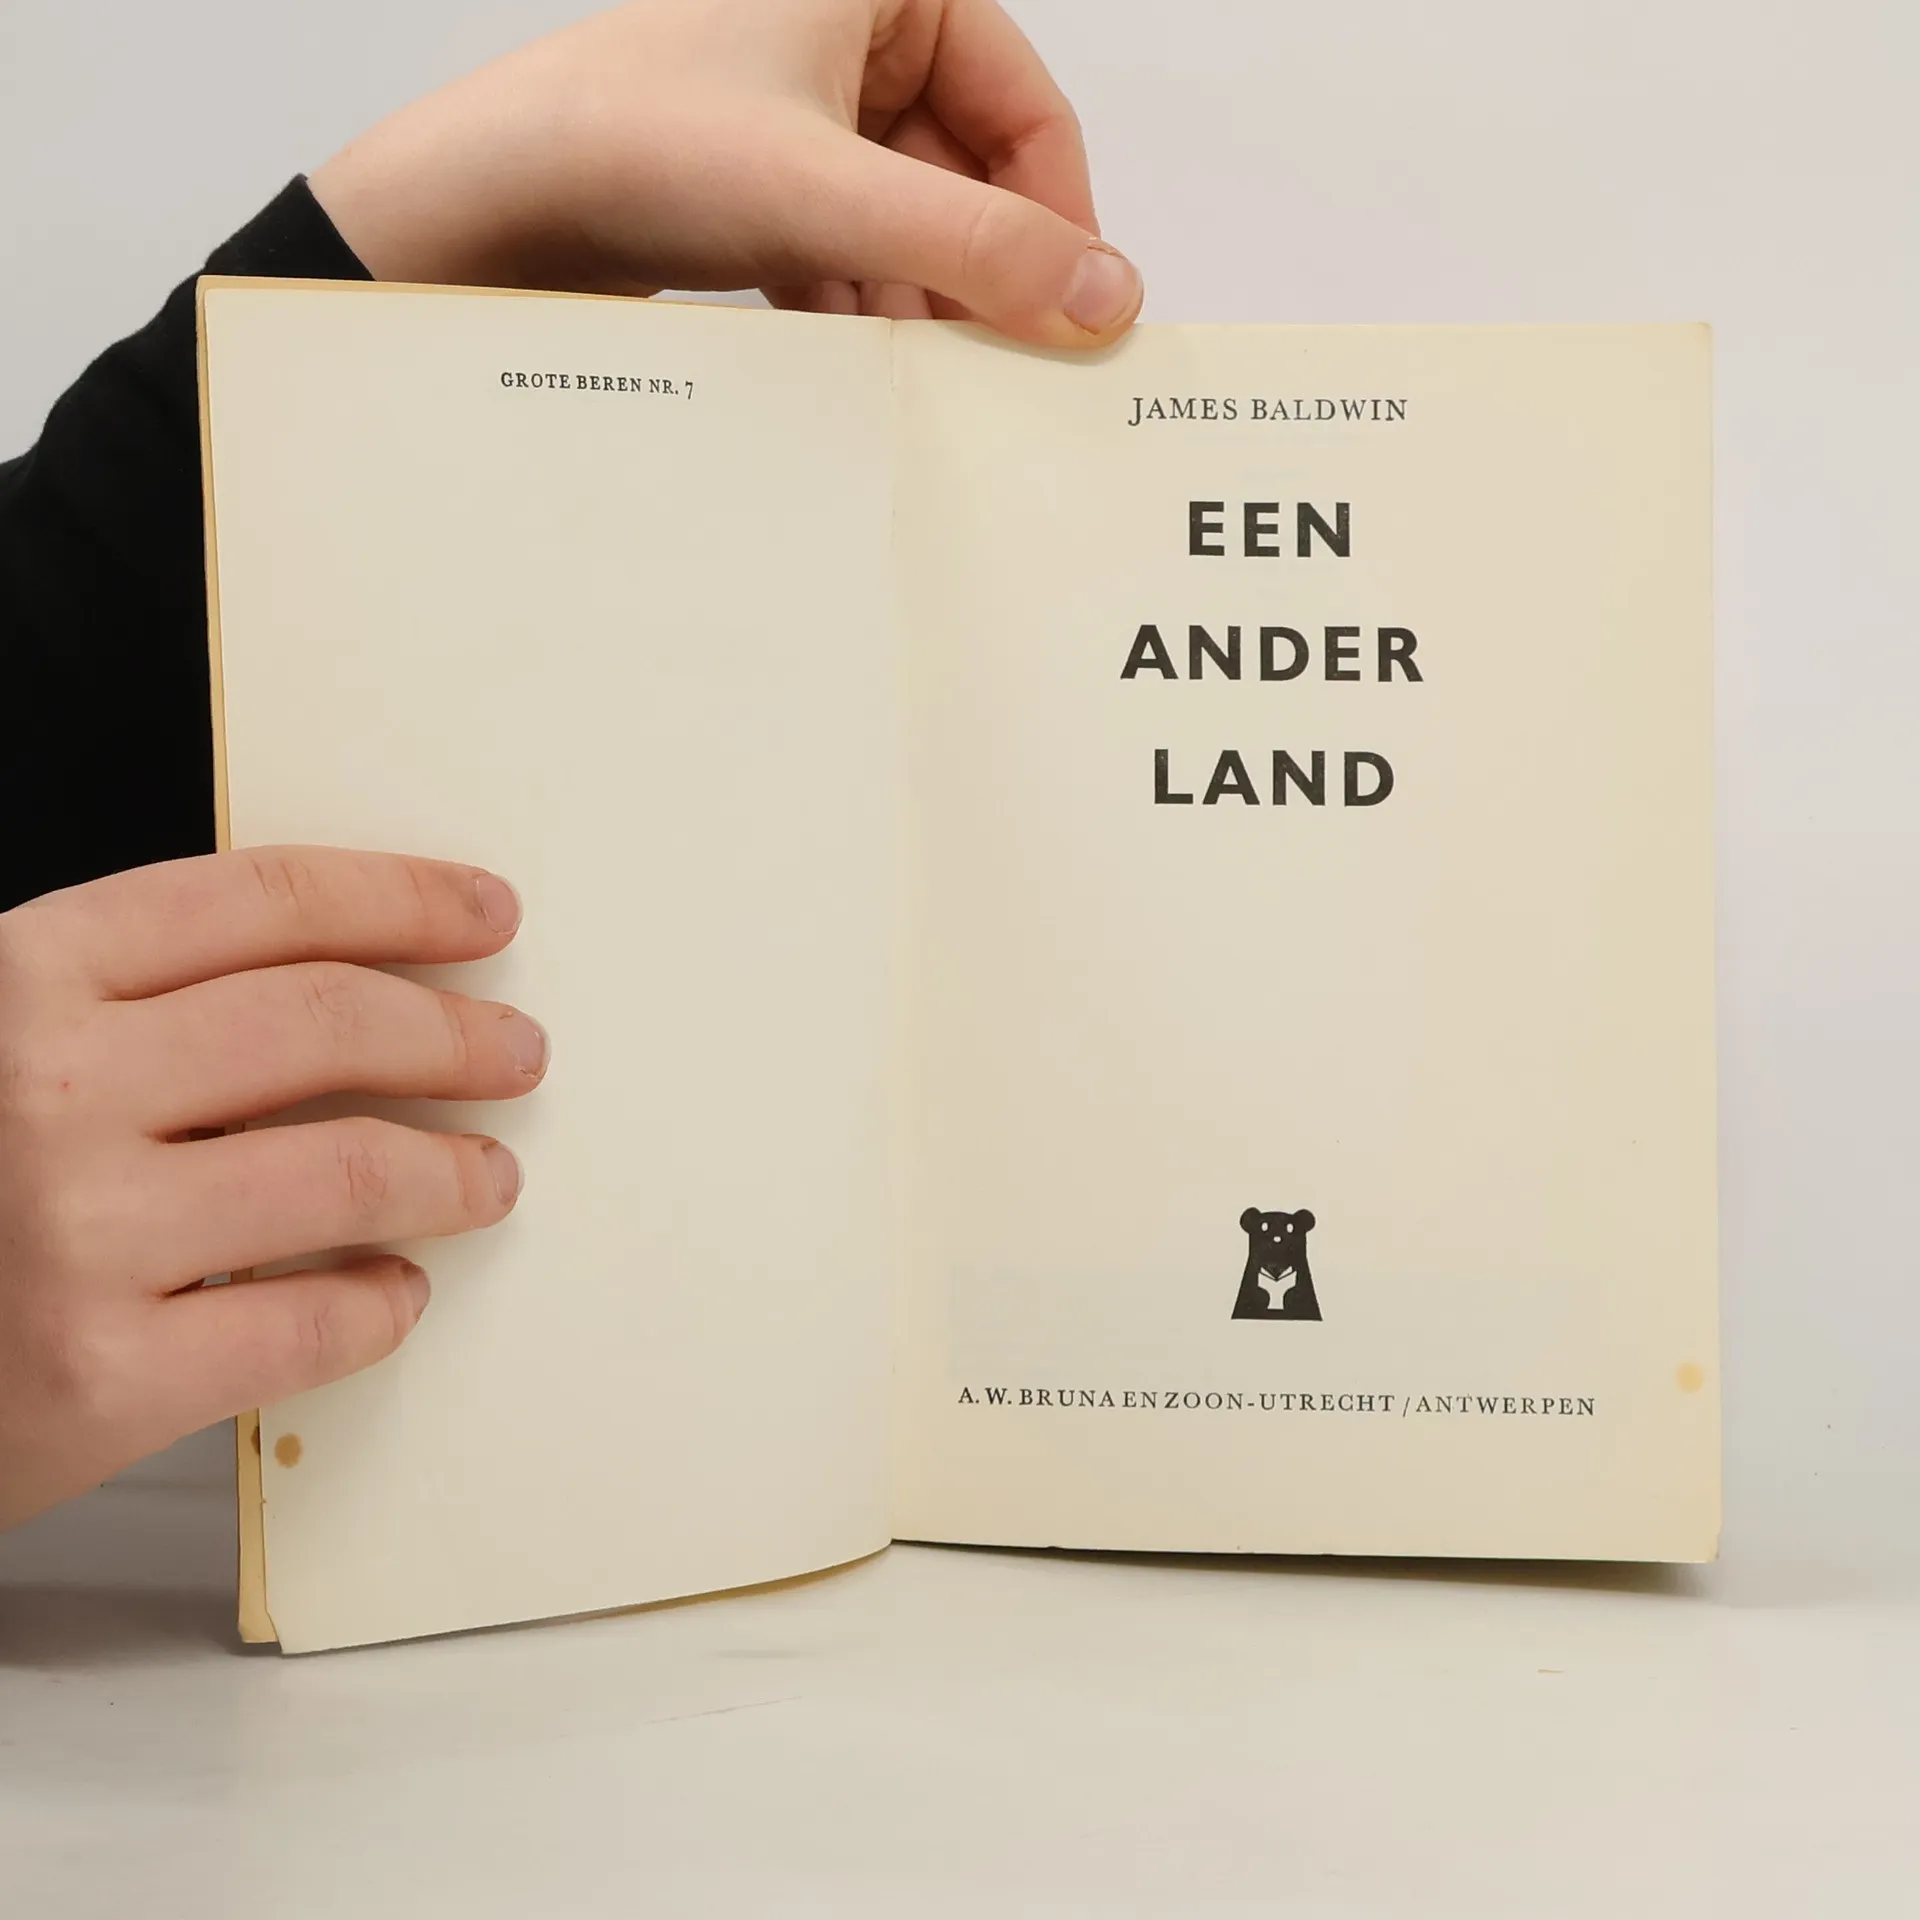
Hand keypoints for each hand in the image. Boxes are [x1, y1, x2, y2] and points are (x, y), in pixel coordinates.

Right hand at [0, 848, 545, 1529]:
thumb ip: (126, 1009)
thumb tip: (349, 992)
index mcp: (19, 977)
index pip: (262, 900)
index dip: (401, 898)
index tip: (487, 916)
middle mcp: (47, 1086)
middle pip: (329, 1020)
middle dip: (455, 1032)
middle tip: (516, 1054)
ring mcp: (74, 1233)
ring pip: (347, 1168)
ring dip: (451, 1170)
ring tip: (487, 1177)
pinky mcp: (95, 1378)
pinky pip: (305, 1325)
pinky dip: (378, 1305)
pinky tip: (393, 1294)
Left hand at [309, 0, 1141, 346]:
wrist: (484, 208)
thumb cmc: (626, 143)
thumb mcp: (831, 196)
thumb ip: (981, 248)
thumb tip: (1107, 297)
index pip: (1025, 108)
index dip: (1055, 218)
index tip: (1069, 313)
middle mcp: (843, 31)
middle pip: (968, 174)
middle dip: (970, 272)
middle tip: (986, 360)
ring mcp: (799, 108)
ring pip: (909, 220)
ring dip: (911, 299)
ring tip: (902, 363)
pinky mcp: (760, 177)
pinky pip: (850, 245)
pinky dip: (855, 301)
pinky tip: (839, 346)